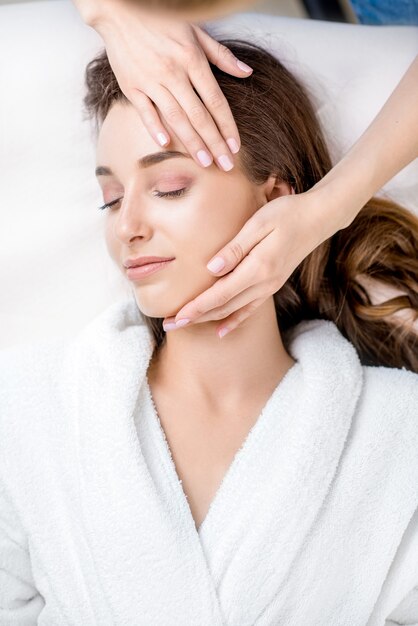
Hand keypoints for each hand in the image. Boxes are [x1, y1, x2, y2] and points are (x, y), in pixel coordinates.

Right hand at [87, 1, 253, 170]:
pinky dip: (155, 128)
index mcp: (192, 59)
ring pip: (176, 118)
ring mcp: (151, 80)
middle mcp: (173, 72)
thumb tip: (247, 73)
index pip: (216, 100)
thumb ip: (222, 55)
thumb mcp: (196, 31)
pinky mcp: (131, 86)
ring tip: (205, 162)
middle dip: (214, 143)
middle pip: (199, 115)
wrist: (120, 11)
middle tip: (225, 165)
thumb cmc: (161, 21)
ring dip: (192, 143)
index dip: (227, 126)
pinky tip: (167, 145)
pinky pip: (145, 111)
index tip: (236, 146)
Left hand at [162, 189, 351, 337]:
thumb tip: (210, 269)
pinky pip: (249, 309)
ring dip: (208, 320)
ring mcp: (269, 287)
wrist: (318, 218)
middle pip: (223, 308)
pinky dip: (233, 321)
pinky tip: (220, 330)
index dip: (196, 307)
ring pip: (233, 311)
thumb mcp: (258, 223)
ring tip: (184, 325)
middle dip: (195, 318)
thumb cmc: (287, 213)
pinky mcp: (272, 285)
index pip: (220, 294)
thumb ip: (234, 248)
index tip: (176, 317)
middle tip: (169, 325)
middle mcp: (264, 283)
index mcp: (258, 268)